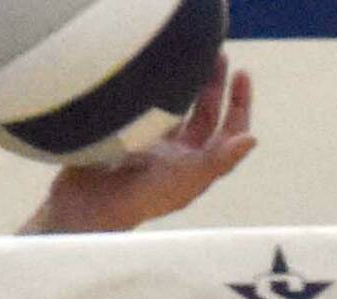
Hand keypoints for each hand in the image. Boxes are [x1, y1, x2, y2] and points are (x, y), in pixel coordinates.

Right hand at [25, 56, 254, 234]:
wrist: (85, 204)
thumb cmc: (138, 197)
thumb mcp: (185, 179)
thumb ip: (218, 160)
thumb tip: (251, 140)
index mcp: (195, 167)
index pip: (228, 132)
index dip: (239, 105)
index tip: (240, 74)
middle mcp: (176, 156)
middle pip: (204, 115)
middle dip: (214, 86)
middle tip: (216, 56)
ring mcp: (150, 147)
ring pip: (177, 109)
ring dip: (188, 85)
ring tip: (191, 59)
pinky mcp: (125, 140)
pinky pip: (146, 110)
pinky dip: (155, 93)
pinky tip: (157, 76)